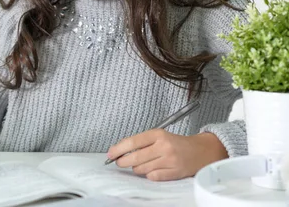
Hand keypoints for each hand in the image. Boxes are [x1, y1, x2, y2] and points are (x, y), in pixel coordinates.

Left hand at [106, 129, 227, 180]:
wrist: (201, 151)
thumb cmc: (176, 143)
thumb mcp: (159, 136)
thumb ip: (142, 142)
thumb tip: (120, 150)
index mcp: (158, 134)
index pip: (132, 142)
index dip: (118, 149)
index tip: (110, 154)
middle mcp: (163, 147)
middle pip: (135, 157)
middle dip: (122, 161)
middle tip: (119, 162)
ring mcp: (170, 161)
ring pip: (142, 169)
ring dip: (137, 168)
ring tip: (140, 165)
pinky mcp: (175, 172)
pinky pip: (153, 177)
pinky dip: (148, 175)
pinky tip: (151, 170)